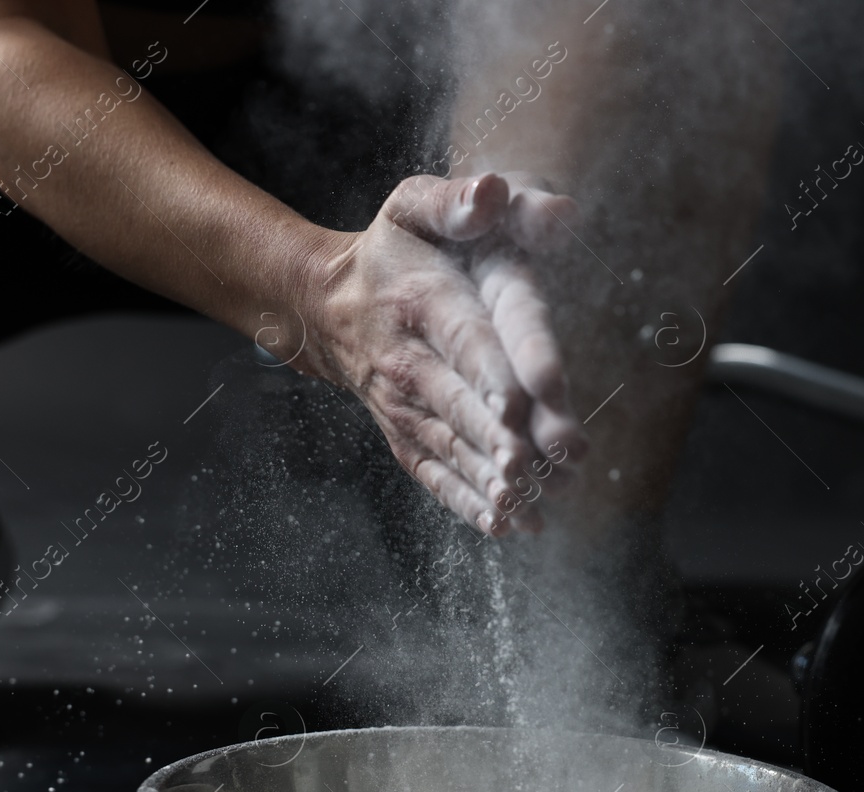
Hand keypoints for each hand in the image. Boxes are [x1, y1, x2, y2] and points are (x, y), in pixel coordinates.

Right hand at [298, 173, 578, 535]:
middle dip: (497, 439)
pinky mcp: (405, 436)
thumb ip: (457, 199)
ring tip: (530, 508)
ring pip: (450, 447)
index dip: (491, 372)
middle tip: (536, 469)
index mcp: (424, 299)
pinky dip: (467, 503)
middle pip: (459, 403)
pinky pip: (435, 473)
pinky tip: (505, 527)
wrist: (327, 305)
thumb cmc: (394, 249)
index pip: (463, 338)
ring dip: (489, 481)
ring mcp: (404, 405)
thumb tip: (495, 192)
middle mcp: (410, 360)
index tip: (519, 407)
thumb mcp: (414, 206)